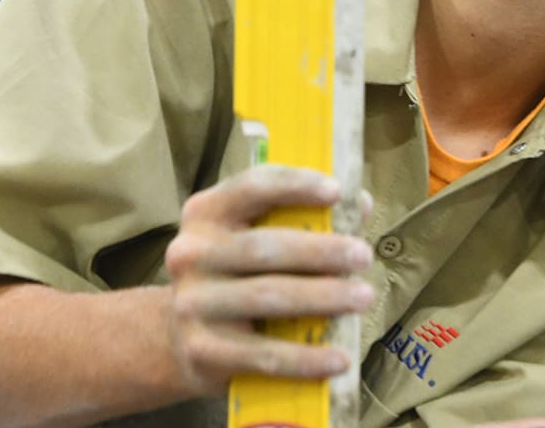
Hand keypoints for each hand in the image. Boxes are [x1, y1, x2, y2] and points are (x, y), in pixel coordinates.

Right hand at [163, 164, 375, 394]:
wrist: (180, 338)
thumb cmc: (236, 274)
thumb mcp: (254, 235)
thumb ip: (304, 216)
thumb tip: (360, 204)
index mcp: (205, 213)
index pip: (252, 187)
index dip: (295, 186)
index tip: (337, 191)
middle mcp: (191, 253)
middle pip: (264, 246)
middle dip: (321, 250)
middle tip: (364, 256)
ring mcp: (192, 304)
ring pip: (267, 296)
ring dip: (323, 297)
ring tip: (363, 297)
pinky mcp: (202, 351)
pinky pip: (263, 354)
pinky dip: (306, 358)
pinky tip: (340, 358)